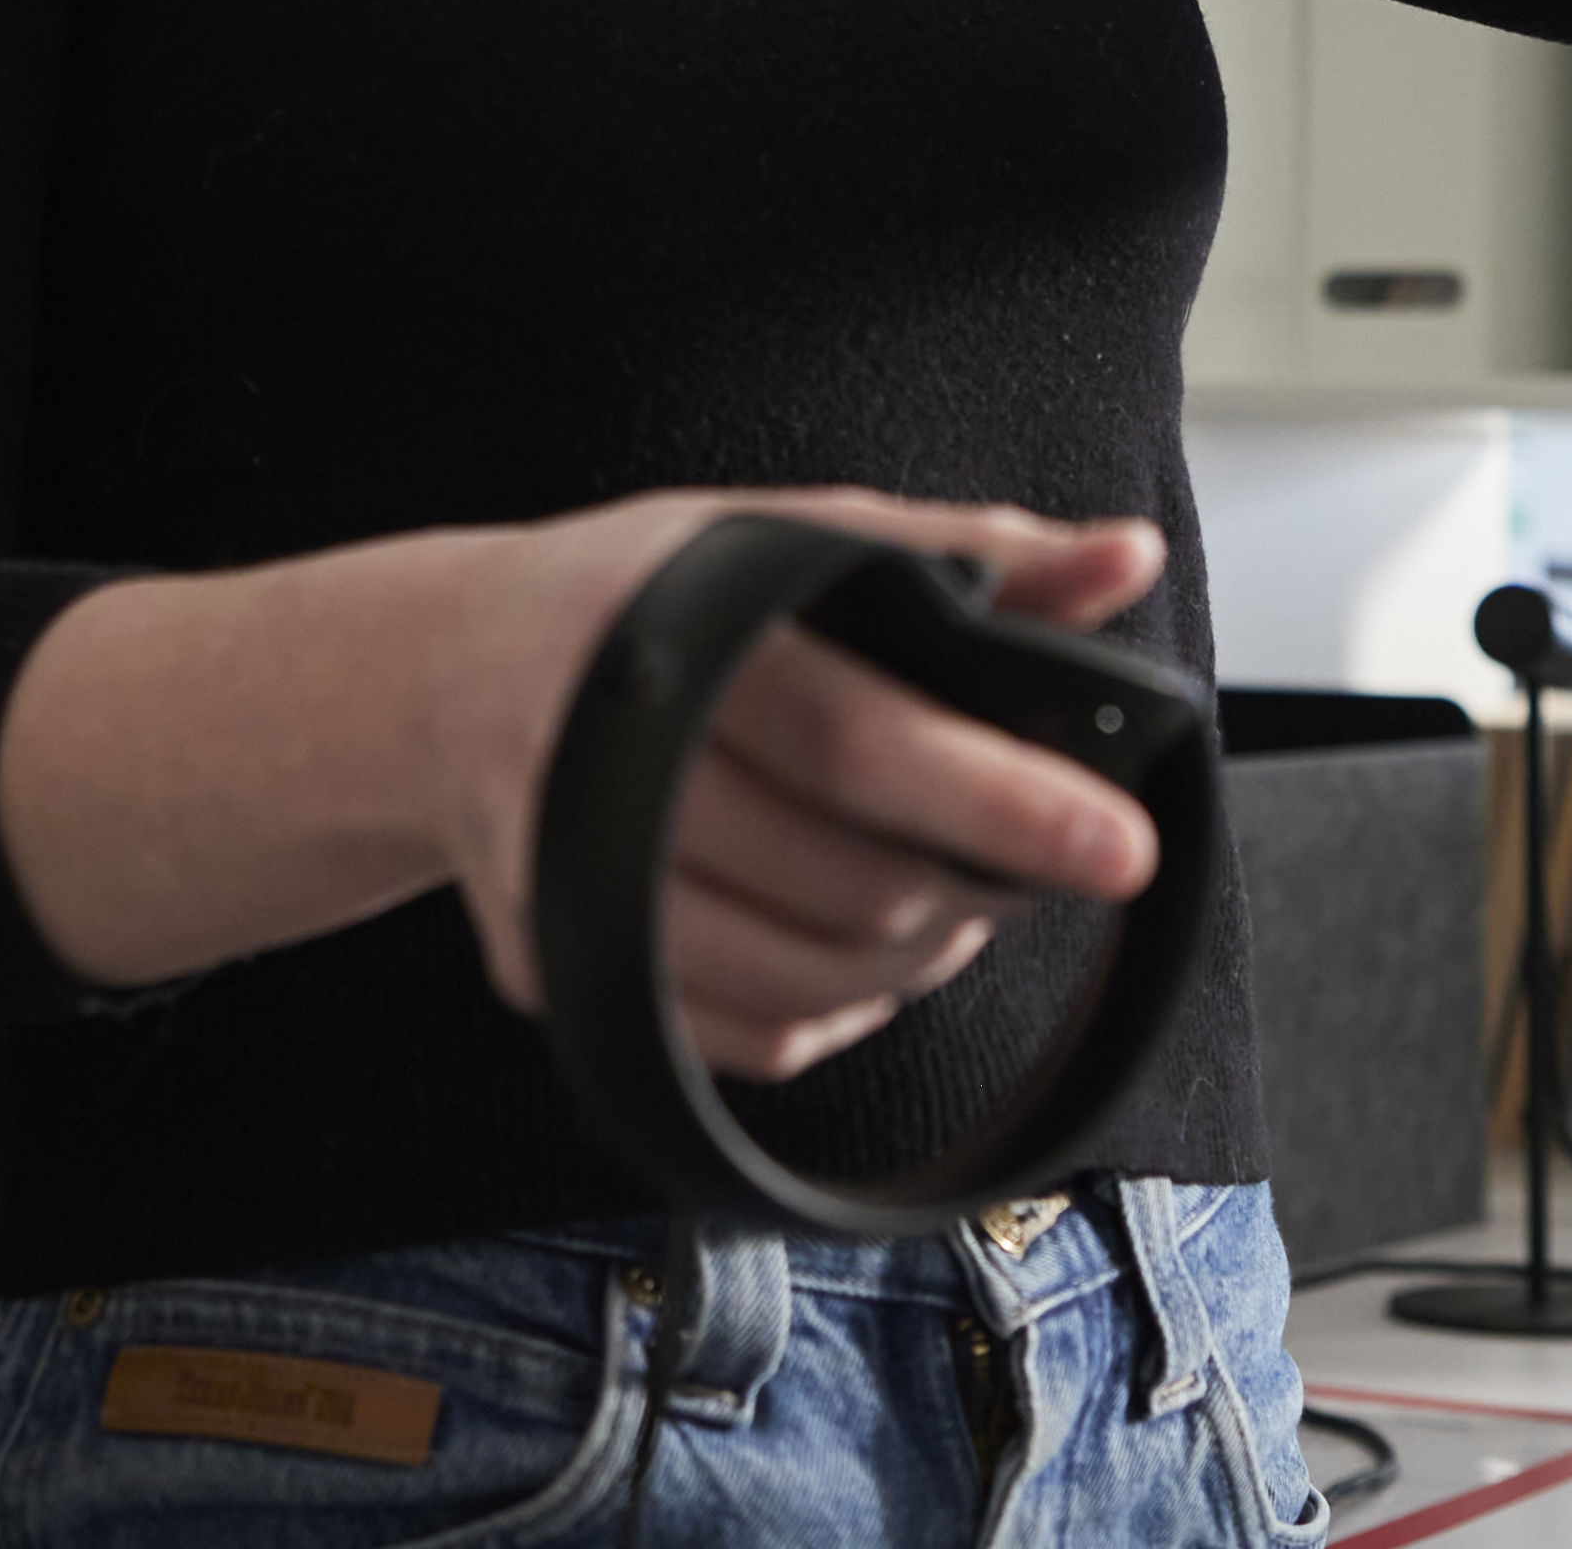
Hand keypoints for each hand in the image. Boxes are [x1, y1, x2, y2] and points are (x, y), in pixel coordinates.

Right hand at [431, 487, 1165, 1079]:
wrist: (446, 675)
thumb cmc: (649, 592)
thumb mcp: (790, 533)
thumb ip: (966, 552)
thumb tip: (1125, 557)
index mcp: (678, 633)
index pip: (859, 738)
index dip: (999, 799)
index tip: (1119, 843)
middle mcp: (609, 764)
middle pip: (842, 880)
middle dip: (973, 889)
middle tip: (1045, 860)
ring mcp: (573, 884)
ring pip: (803, 979)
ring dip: (917, 954)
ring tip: (957, 896)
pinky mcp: (564, 972)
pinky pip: (742, 1037)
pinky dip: (834, 1005)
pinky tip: (861, 943)